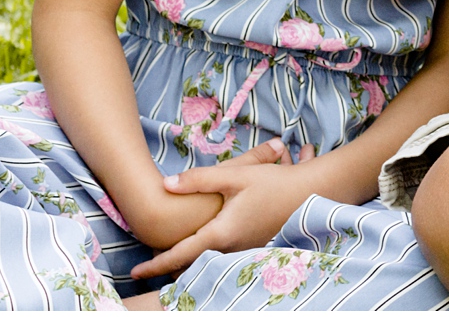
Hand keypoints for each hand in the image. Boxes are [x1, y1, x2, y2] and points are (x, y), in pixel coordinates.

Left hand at [130, 138, 312, 279]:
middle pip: (193, 263)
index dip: (156, 264)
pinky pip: (225, 254)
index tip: (135, 272)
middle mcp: (231, 247)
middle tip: (149, 259)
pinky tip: (209, 241)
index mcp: (222, 232)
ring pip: (209, 260)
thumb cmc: (275, 183)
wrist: (314, 192)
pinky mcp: (255, 245)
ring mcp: (245, 249)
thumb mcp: (235, 176)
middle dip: (170, 264)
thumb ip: (199, 180)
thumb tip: (166, 184)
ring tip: (172, 253)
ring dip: (190, 258)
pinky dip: (209, 253)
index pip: (181, 254)